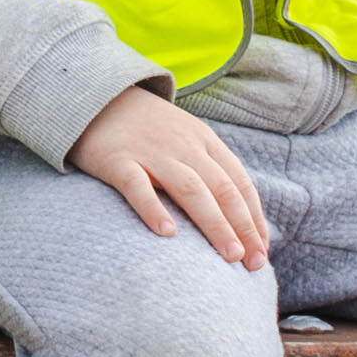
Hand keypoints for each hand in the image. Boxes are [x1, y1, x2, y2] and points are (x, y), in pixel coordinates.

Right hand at [67, 88, 274, 268]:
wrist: (95, 95)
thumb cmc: (145, 128)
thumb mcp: (185, 136)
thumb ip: (207, 166)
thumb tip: (236, 213)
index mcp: (204, 141)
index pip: (240, 183)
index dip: (254, 219)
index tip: (262, 251)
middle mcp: (183, 146)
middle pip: (222, 189)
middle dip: (243, 227)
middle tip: (253, 262)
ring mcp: (151, 153)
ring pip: (191, 190)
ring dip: (215, 224)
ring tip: (230, 254)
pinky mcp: (117, 160)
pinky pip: (137, 187)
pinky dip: (154, 209)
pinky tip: (167, 233)